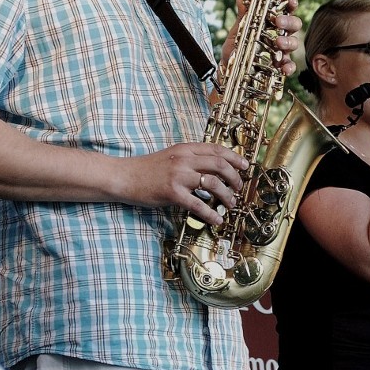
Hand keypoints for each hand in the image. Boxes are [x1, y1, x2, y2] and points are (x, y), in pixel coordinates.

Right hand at [117, 142, 248, 225]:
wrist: (124, 176)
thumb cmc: (147, 169)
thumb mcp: (171, 156)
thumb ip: (190, 159)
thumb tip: (212, 169)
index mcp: (185, 149)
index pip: (217, 149)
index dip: (235, 158)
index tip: (245, 166)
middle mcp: (184, 159)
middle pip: (220, 165)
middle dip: (235, 178)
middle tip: (239, 188)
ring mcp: (178, 176)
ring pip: (213, 183)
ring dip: (227, 195)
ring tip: (231, 204)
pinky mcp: (172, 193)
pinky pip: (198, 204)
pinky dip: (211, 213)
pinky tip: (217, 219)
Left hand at [219, 0, 300, 79]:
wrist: (228, 67)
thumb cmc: (236, 45)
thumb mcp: (237, 30)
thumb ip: (243, 16)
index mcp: (273, 21)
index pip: (286, 9)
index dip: (290, 3)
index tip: (290, 1)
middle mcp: (280, 34)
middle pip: (294, 25)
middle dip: (289, 21)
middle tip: (278, 21)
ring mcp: (281, 50)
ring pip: (293, 43)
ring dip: (288, 42)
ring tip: (278, 43)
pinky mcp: (279, 66)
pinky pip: (289, 65)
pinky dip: (289, 67)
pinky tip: (285, 68)